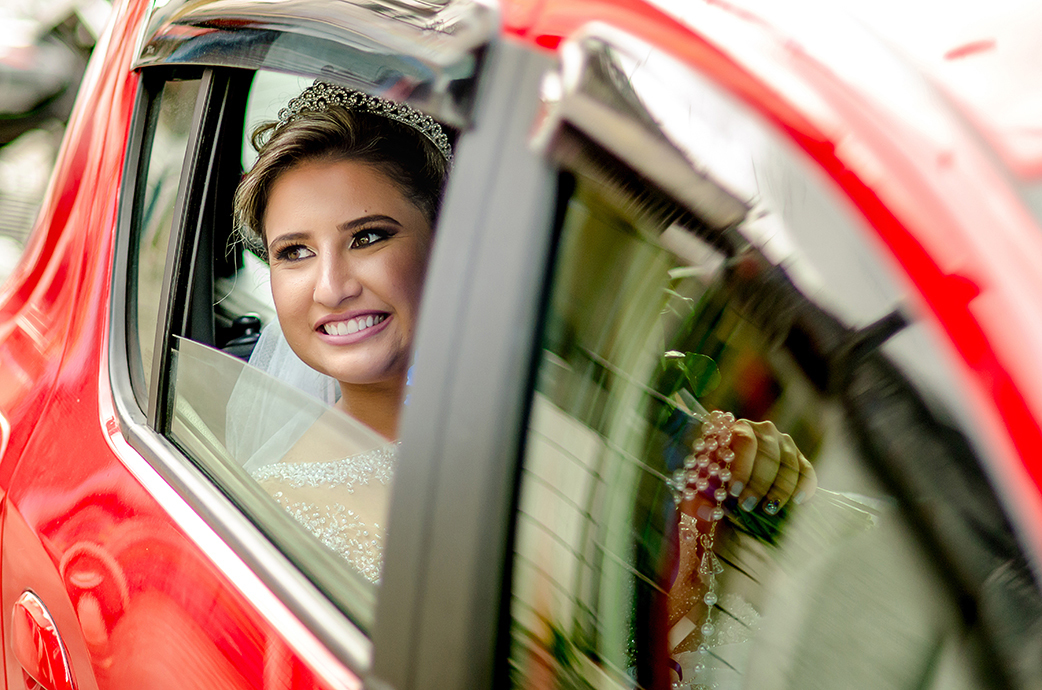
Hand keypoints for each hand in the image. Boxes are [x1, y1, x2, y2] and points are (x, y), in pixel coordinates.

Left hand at [679, 417, 815, 522]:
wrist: (735, 472)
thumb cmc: (716, 476)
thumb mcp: (704, 481)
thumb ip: (702, 495)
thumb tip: (705, 512)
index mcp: (736, 427)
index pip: (744, 441)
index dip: (742, 466)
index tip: (735, 491)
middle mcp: (762, 429)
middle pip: (768, 452)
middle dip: (759, 481)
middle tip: (749, 505)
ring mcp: (783, 441)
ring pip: (788, 461)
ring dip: (780, 487)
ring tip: (769, 509)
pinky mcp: (798, 455)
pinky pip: (805, 468)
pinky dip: (804, 484)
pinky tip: (798, 500)